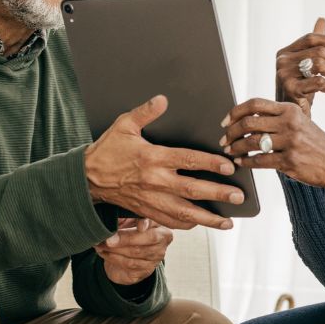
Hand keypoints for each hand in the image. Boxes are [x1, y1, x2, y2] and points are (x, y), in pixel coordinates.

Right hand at [85, 95, 242, 229]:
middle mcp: (155, 181)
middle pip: (193, 190)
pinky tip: (201, 224)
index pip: (188, 160)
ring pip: (185, 212)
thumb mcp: (123, 125)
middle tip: (238, 197)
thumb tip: (162, 99)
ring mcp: (151, 199)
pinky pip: (171, 221)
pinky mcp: (146, 211)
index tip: (229, 167)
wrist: (86, 179)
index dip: (211, 163)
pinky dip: (188, 224)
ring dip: (208, 219)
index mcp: (152, 158)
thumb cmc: (106, 151)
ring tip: (227, 222)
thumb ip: (145, 112)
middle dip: (218, 194)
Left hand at [94, 217, 172, 285]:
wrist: (125, 258)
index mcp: (161, 228)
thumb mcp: (127, 222)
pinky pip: (129, 264)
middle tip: (109, 239)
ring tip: (100, 244)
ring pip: (136, 253)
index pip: (155, 223)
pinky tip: (103, 252)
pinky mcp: (145, 271)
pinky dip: (113, 257)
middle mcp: (162, 244)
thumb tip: (117, 218)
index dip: (147, 223)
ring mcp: (155, 260)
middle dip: (127, 238)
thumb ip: (126, 217)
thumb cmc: (128, 234)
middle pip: (149, 239)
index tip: (139, 226)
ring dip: (115, 249)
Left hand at [221, 98, 324, 192]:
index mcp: (290, 109)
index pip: (255, 104)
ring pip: (252, 142)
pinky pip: (260, 161)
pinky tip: (241, 163)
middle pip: (249, 123)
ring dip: (236, 148)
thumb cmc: (313, 143)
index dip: (235, 112)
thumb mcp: (299, 122)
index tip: (225, 121)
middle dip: (231, 132)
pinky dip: (246, 162)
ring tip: (231, 152)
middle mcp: (290, 123)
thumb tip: (246, 120)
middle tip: (224, 140)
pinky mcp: (289, 161)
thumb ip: (276, 118)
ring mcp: (290, 142)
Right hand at [275, 16, 324, 115]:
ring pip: (319, 64)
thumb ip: (314, 45)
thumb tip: (322, 20)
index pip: (311, 38)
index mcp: (285, 52)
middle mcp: (281, 60)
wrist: (290, 118)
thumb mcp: (307, 67)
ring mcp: (284, 74)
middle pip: (318, 51)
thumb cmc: (300, 92)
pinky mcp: (290, 89)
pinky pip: (318, 82)